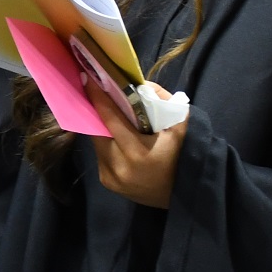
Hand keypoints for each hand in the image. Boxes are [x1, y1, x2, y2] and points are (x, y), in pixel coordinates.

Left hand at [87, 75, 187, 208]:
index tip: (87, 77)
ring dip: (103, 129)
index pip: (109, 118)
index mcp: (137, 152)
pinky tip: (117, 140)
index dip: (97, 96)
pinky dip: (106, 144)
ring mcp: (111, 177)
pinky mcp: (108, 182)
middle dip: (99, 112)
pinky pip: (100, 155)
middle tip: (100, 95)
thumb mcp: (180, 124)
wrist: (184, 193)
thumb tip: (136, 83)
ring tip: (112, 118)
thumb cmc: (183, 155)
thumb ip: (160, 99)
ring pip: (97, 143)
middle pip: (99, 130)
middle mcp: (119, 166)